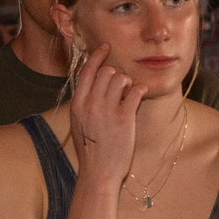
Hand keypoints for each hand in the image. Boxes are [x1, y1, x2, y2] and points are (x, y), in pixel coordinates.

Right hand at [69, 48, 143, 182]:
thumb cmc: (90, 149)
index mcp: (78, 104)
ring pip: (121, 78)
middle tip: (121, 85)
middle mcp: (91, 104)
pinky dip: (140, 90)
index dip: (98, 55)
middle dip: (116, 73)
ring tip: (128, 94)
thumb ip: (85, 102)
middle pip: (106, 71)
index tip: (106, 47)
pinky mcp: (124, 118)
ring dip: (128, 82)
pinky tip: (139, 96)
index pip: (87, 71)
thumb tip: (96, 82)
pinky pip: (136, 91)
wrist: (98, 172)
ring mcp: (107, 110)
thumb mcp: (79, 123)